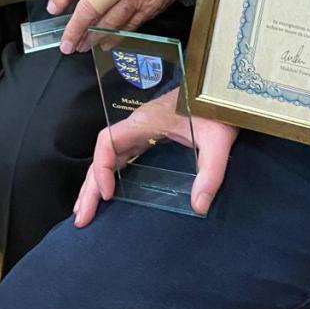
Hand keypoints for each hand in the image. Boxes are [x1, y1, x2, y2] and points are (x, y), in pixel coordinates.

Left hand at [46, 0, 200, 52]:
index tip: (53, 7)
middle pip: (91, 8)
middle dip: (75, 29)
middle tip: (65, 42)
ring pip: (109, 23)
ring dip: (93, 38)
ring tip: (81, 46)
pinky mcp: (151, 6)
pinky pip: (129, 26)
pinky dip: (115, 37)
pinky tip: (105, 43)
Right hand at [74, 87, 237, 221]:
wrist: (227, 90)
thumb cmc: (219, 110)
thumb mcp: (218, 141)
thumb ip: (210, 172)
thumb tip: (199, 206)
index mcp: (146, 121)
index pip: (108, 142)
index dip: (101, 169)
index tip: (108, 194)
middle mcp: (139, 124)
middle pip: (104, 154)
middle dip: (91, 185)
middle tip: (82, 218)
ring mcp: (145, 128)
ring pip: (111, 155)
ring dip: (96, 181)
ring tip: (86, 210)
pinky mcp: (153, 134)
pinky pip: (124, 155)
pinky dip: (111, 173)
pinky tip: (109, 190)